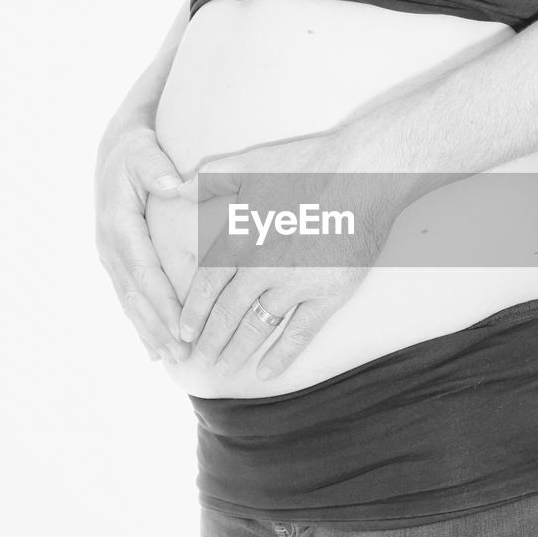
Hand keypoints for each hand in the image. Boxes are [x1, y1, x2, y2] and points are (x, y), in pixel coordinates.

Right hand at [94, 120, 189, 363]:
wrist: (113, 149)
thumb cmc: (137, 150)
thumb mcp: (145, 151)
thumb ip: (157, 168)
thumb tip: (173, 186)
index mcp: (118, 224)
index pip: (144, 271)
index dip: (162, 302)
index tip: (182, 327)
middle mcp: (109, 245)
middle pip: (136, 295)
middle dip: (158, 328)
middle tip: (183, 355)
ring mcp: (108, 255)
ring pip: (129, 302)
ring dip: (149, 332)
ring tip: (172, 359)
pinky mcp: (114, 261)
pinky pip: (127, 297)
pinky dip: (140, 323)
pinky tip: (153, 349)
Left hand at [174, 132, 409, 379]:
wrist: (365, 174)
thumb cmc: (308, 164)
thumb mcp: (251, 164)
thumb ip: (209, 179)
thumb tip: (173, 189)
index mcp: (240, 238)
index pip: (206, 285)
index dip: (192, 312)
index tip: (183, 332)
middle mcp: (261, 267)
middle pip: (226, 314)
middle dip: (208, 341)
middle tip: (196, 361)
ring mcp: (295, 284)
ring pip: (257, 328)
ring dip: (236, 351)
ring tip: (223, 369)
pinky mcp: (329, 294)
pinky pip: (299, 334)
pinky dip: (281, 356)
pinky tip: (266, 372)